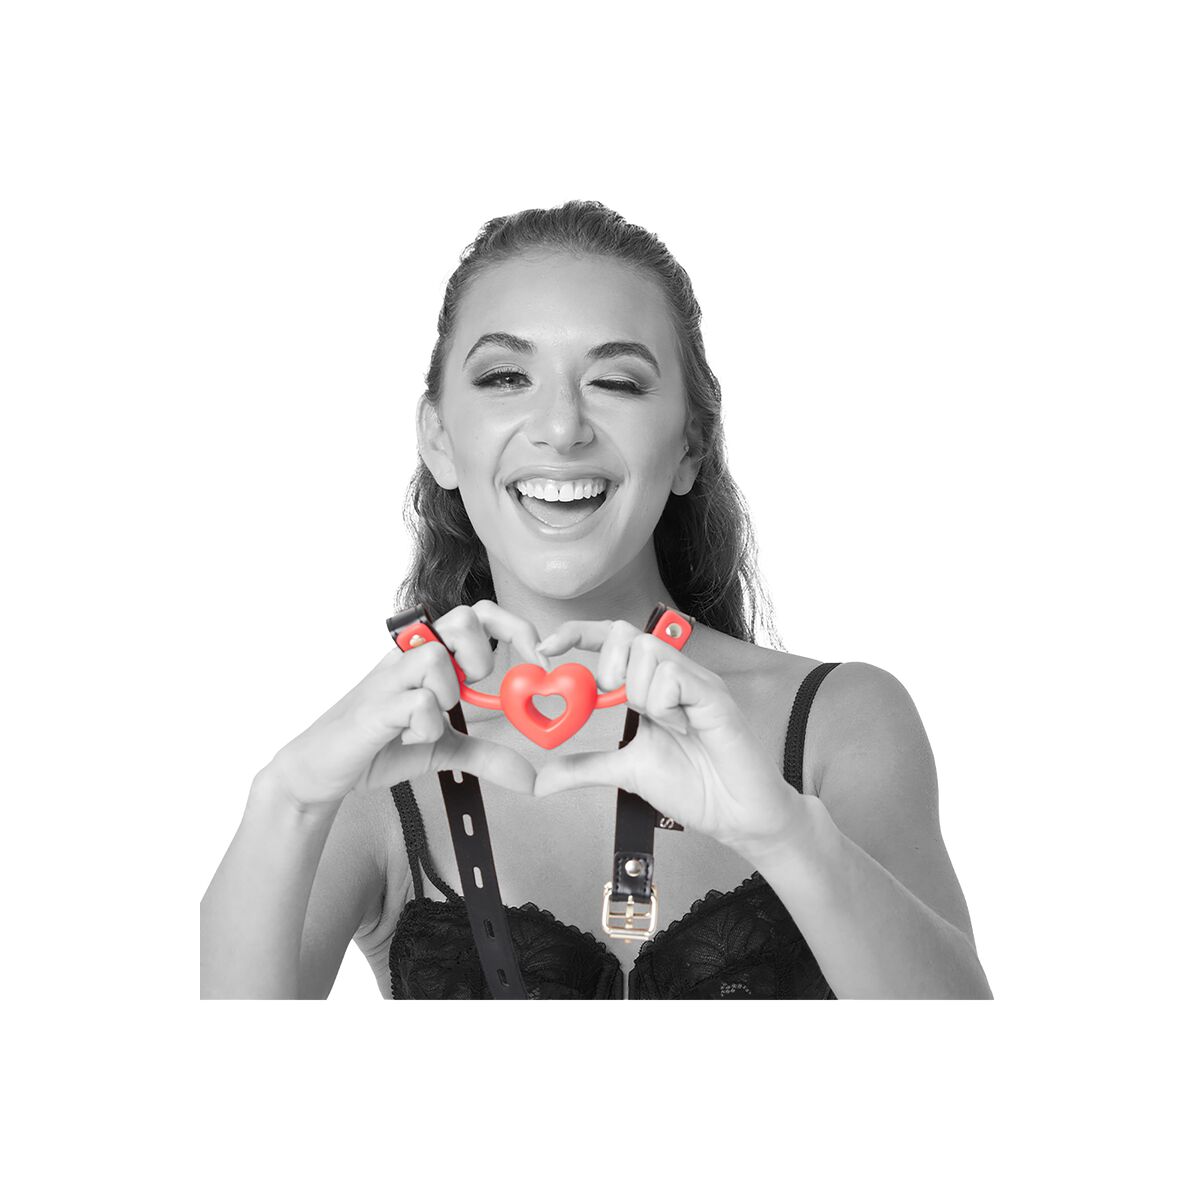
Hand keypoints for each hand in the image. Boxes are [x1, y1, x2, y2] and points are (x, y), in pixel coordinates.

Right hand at [265, 600, 546, 812]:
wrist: (322, 768)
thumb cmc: (379, 744)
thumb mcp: (444, 748)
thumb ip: (486, 754)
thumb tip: (529, 777)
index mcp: (429, 656)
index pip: (478, 615)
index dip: (515, 628)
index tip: (537, 663)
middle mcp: (409, 657)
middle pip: (463, 619)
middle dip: (482, 658)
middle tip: (471, 694)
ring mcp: (389, 679)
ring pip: (438, 658)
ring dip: (448, 695)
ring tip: (431, 722)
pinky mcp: (374, 708)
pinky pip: (417, 703)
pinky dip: (426, 727)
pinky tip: (410, 739)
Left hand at [531, 620, 806, 862]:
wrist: (735, 815)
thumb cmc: (694, 788)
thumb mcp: (626, 772)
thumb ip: (585, 767)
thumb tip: (542, 779)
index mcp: (652, 686)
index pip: (613, 641)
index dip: (578, 634)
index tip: (546, 649)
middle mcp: (674, 675)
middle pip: (627, 633)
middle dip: (608, 665)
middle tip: (616, 703)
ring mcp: (695, 682)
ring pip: (648, 652)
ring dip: (639, 693)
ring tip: (664, 726)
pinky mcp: (713, 695)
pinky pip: (674, 676)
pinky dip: (663, 705)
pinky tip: (680, 728)